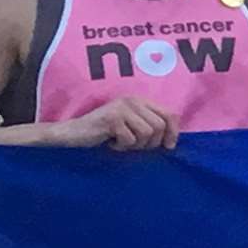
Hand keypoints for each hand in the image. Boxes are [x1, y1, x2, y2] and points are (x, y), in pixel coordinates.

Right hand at [50, 96, 178, 150]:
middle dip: (150, 143)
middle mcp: (132, 100)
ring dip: (135, 145)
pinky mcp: (112, 119)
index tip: (168, 146)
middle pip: (159, 126)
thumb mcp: (131, 127)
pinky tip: (110, 142)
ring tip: (120, 142)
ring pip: (147, 134)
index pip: (170, 114)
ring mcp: (122, 108)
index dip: (173, 132)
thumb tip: (172, 142)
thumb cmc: (104, 134)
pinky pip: (130, 140)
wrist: (74, 134)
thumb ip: (149, 127)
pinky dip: (121, 147)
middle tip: (132, 145)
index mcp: (140, 101)